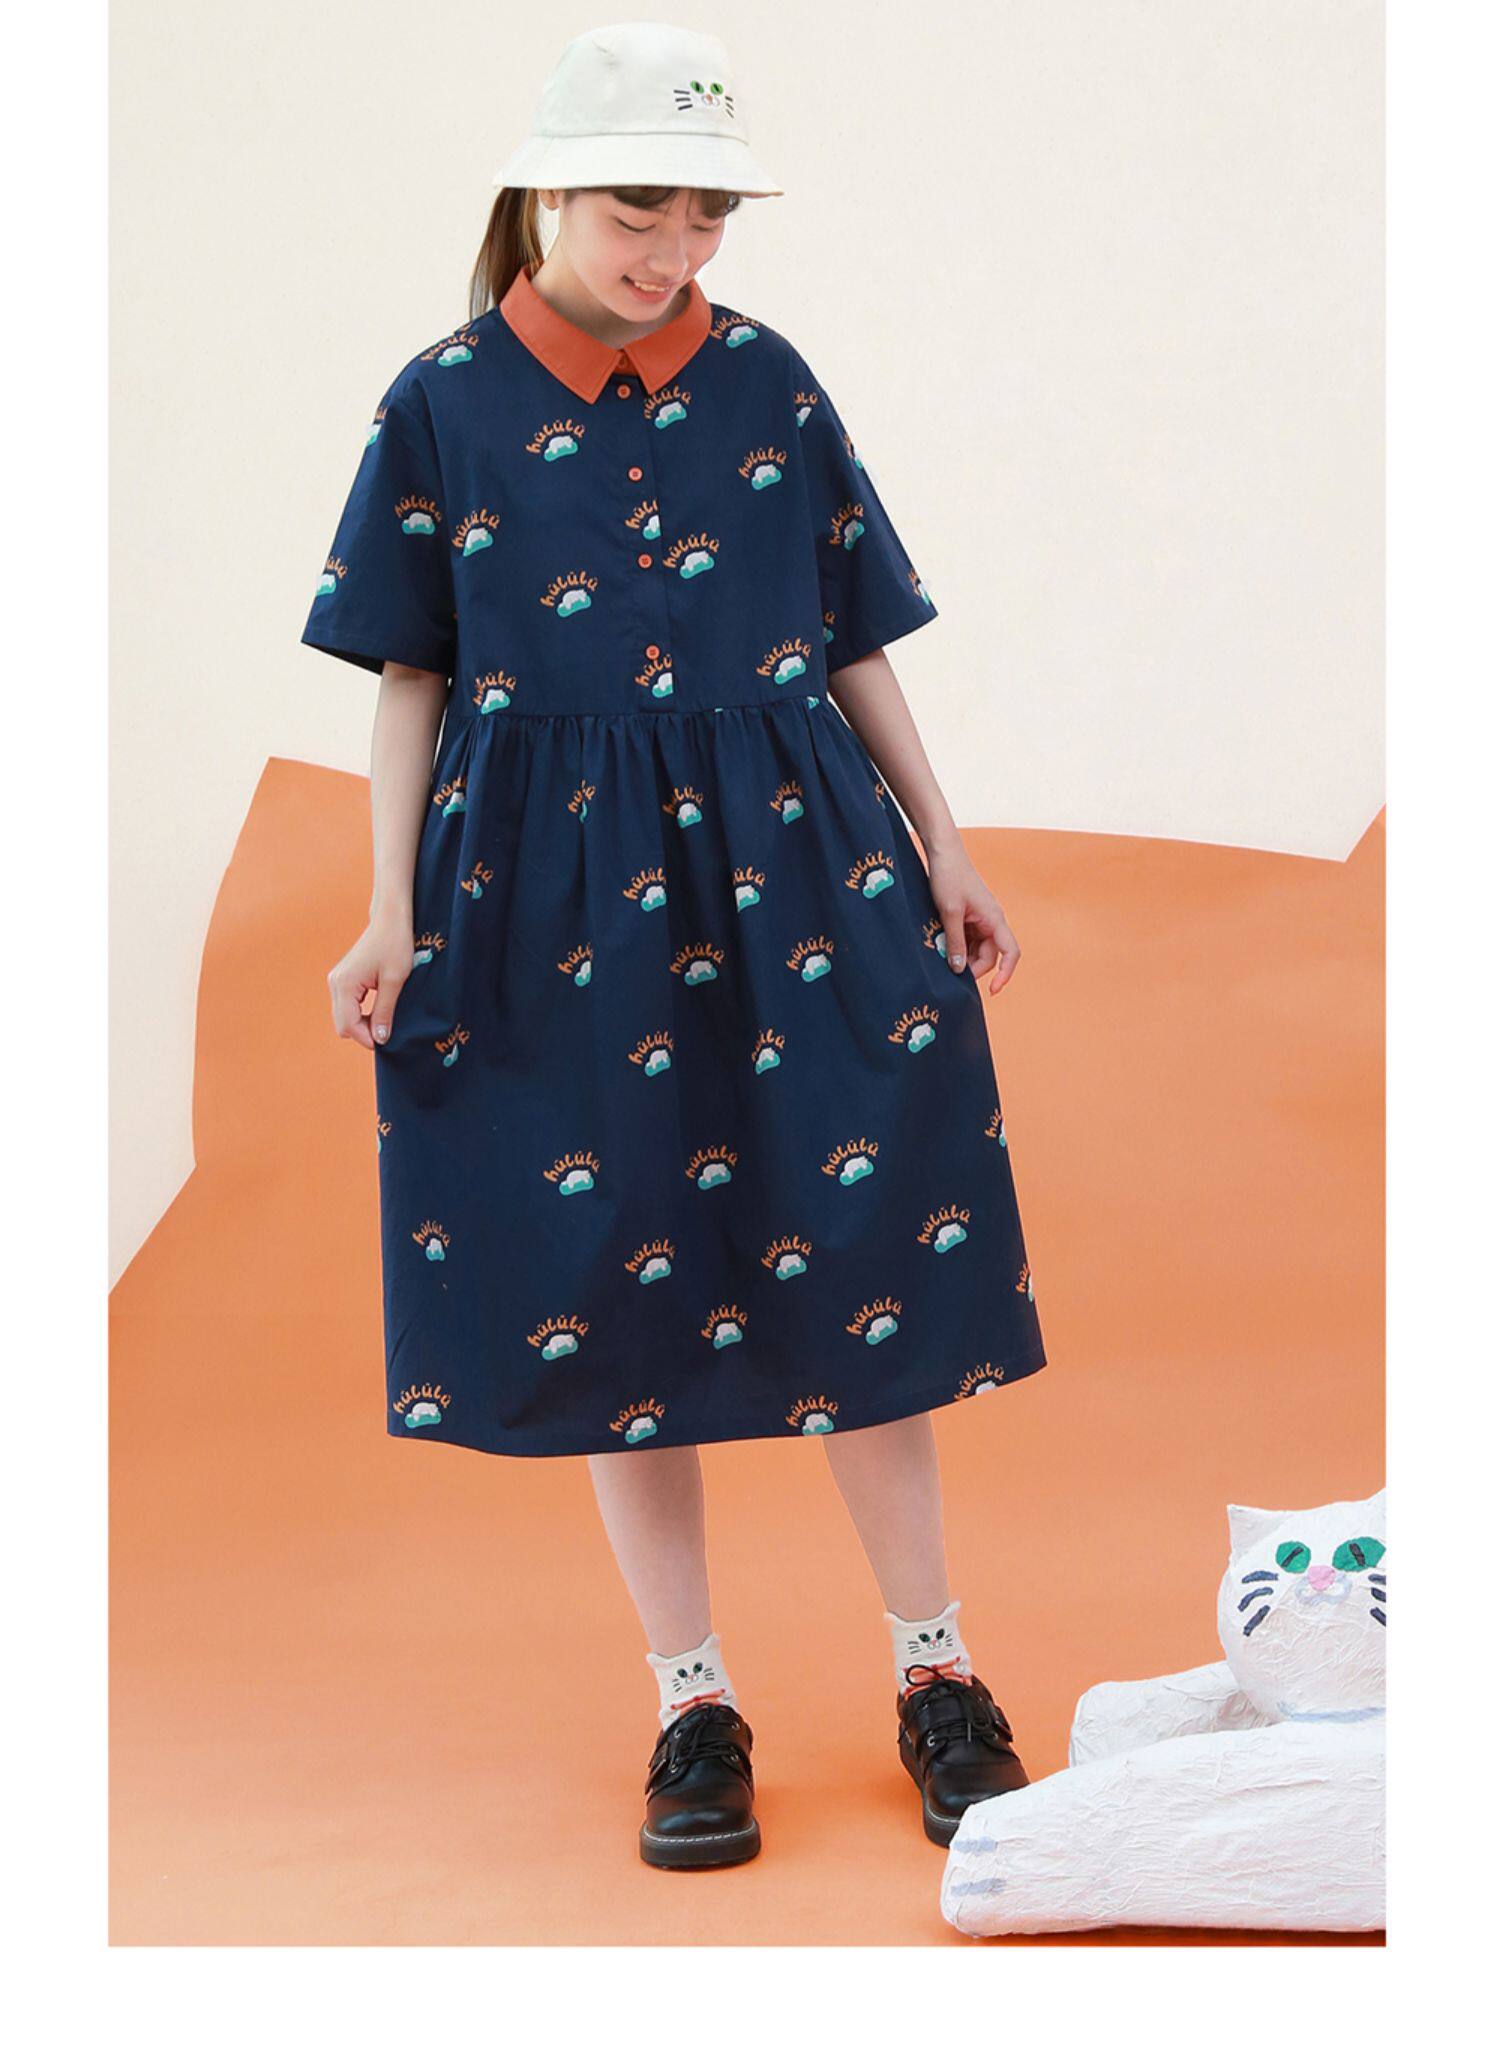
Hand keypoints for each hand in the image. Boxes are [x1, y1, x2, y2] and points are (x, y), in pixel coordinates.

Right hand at [328, 914, 414, 1049]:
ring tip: (384, 1020)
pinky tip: (377, 1011)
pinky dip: (360, 1014)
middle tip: (387, 1031)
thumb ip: (385, 1011)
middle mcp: (335, 983)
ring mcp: (337, 981)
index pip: (348, 1025)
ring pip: (343, 1017)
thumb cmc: (395, 945)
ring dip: (362, 1024)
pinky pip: (346, 1006)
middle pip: (342, 1024)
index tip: (386, 1041)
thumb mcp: (394, 981)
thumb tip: (380, 1039)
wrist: (390, 920)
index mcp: (345, 984)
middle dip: (363, 1032)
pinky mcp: (343, 980)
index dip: (366, 1038)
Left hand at [925, 843, 1020, 995]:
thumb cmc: (949, 877)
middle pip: (989, 955)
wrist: (942, 852)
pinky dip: (956, 946)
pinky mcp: (968, 917)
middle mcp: (992, 921)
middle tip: (949, 973)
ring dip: (962, 957)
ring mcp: (980, 919)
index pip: (1010, 953)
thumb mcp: (949, 912)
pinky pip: (967, 939)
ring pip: (976, 949)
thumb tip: (958, 970)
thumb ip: (955, 942)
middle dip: (972, 967)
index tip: (992, 990)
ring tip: (941, 957)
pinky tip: (941, 947)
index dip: (1005, 974)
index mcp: (994, 919)